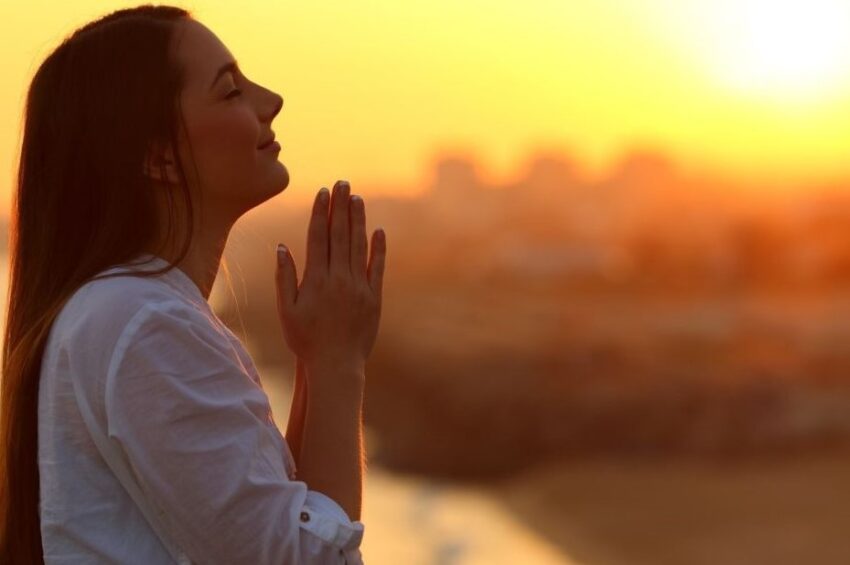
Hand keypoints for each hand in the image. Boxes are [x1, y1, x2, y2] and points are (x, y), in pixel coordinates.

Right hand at [275, 180, 385, 375]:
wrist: (337, 366)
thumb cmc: (306, 340)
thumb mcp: (286, 311)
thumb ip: (284, 278)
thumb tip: (282, 247)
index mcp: (316, 281)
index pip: (318, 238)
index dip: (320, 213)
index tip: (322, 192)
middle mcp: (339, 279)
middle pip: (340, 235)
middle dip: (340, 207)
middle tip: (342, 183)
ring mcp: (359, 288)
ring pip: (359, 247)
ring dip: (358, 220)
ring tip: (357, 198)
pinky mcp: (375, 298)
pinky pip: (378, 268)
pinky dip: (378, 249)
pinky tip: (379, 231)